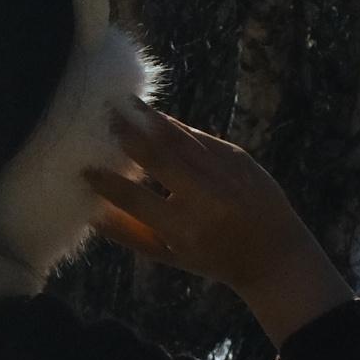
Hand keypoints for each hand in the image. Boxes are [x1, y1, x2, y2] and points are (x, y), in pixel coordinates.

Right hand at [81, 104, 356, 341]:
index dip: (107, 183)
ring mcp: (225, 172)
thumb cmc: (212, 257)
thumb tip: (88, 211)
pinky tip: (152, 117)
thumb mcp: (169, 255)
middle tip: (99, 112)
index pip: (135, 199)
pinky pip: (197, 136)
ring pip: (179, 137)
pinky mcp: (238, 155)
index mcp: (184, 228)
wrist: (276, 252)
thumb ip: (127, 233)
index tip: (83, 168)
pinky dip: (172, 127)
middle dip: (126, 132)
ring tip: (121, 102)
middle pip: (157, 156)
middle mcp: (206, 197)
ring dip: (148, 118)